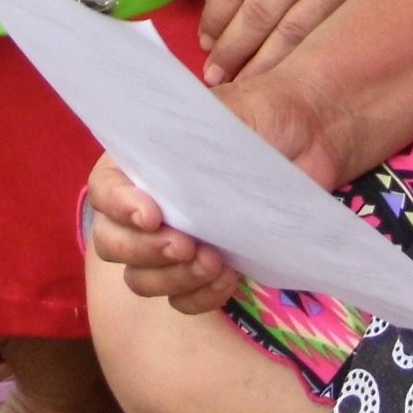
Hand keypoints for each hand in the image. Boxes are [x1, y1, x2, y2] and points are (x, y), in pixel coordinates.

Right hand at [85, 72, 340, 310]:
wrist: (310, 135)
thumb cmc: (264, 112)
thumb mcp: (230, 113)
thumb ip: (194, 141)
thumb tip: (169, 172)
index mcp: (142, 159)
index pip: (103, 188)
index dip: (118, 206)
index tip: (153, 214)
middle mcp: (148, 201)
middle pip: (112, 242)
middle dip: (146, 250)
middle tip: (187, 244)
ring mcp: (174, 238)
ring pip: (142, 279)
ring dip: (173, 278)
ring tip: (215, 261)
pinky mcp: (204, 266)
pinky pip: (182, 300)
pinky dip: (200, 295)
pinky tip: (229, 276)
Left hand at [199, 0, 405, 83]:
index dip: (215, 17)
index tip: (204, 40)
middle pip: (259, 10)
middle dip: (231, 48)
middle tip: (214, 74)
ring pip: (290, 31)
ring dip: (261, 64)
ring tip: (242, 85)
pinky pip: (323, 35)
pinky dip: (298, 59)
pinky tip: (284, 77)